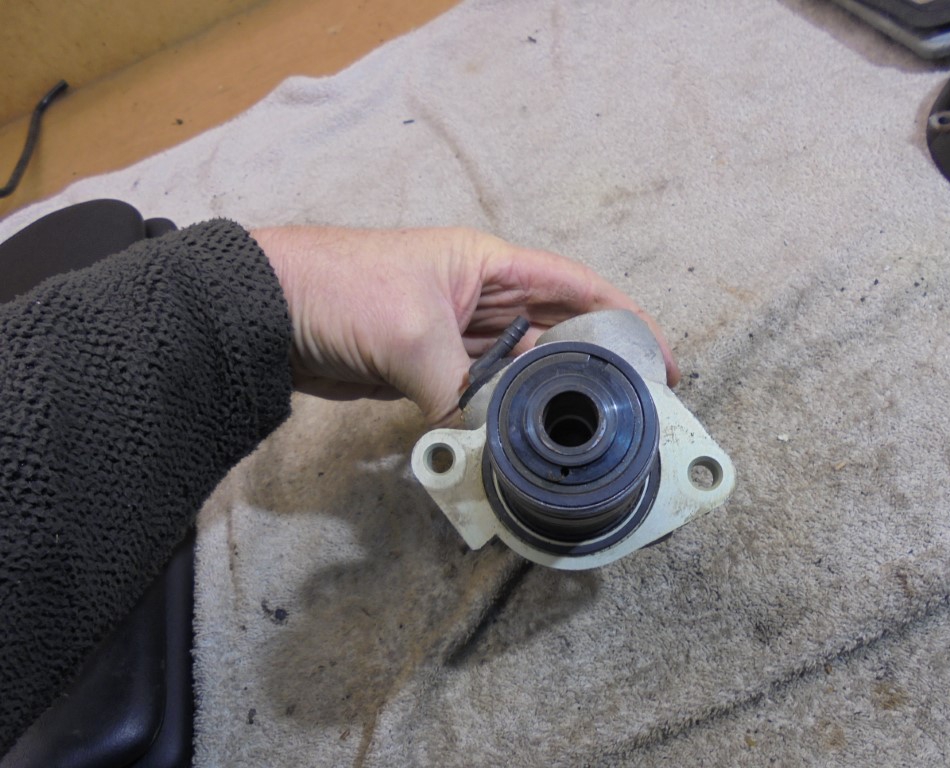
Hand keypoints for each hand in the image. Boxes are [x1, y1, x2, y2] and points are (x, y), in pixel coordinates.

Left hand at [251, 226, 679, 424]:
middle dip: (596, 367)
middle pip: (558, 333)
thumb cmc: (343, 291)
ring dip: (549, 398)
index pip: (578, 288)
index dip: (627, 319)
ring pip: (522, 370)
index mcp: (491, 266)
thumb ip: (459, 389)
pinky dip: (504, 415)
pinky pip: (483, 394)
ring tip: (589, 435)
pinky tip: (526, 440)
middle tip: (634, 412)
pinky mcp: (432, 370)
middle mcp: (484, 299)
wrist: (268, 311)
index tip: (661, 359)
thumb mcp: (411, 335)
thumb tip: (484, 444)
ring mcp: (459, 338)